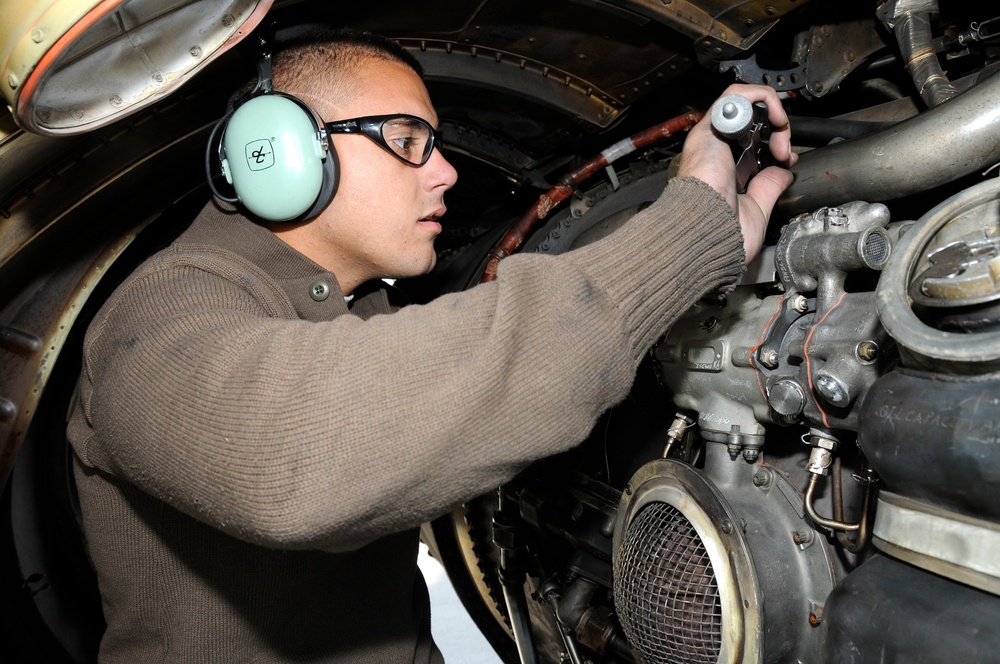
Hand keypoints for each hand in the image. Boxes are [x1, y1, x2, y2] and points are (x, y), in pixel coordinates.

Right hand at [677, 84, 796, 262]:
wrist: (703, 231)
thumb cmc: (719, 232)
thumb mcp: (755, 209)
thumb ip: (769, 188)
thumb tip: (783, 174)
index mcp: (721, 172)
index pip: (749, 142)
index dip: (774, 142)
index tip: (787, 159)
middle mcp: (714, 151)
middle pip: (750, 121)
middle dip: (777, 129)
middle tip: (785, 152)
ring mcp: (711, 137)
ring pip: (744, 104)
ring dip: (772, 113)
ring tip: (782, 133)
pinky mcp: (711, 126)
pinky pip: (736, 95)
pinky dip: (763, 98)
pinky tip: (776, 120)